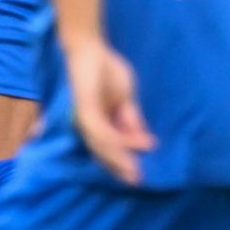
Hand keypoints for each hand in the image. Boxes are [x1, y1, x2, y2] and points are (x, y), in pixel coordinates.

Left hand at [64, 37, 155, 184]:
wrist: (91, 48)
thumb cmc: (105, 70)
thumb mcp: (125, 99)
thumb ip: (131, 120)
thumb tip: (144, 140)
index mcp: (95, 122)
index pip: (107, 147)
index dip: (122, 161)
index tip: (138, 176)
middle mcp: (86, 122)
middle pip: (101, 150)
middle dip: (119, 166)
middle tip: (136, 181)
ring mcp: (84, 115)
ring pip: (100, 144)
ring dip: (118, 158)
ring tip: (133, 170)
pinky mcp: (85, 106)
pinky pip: (99, 129)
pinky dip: (114, 140)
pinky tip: (128, 148)